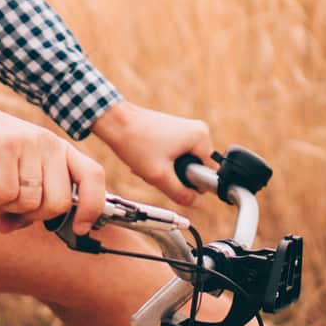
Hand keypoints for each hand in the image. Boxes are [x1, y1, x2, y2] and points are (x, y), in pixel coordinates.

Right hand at [0, 100, 109, 235]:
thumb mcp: (17, 167)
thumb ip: (25, 196)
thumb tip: (12, 227)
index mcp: (59, 148)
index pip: (93, 176)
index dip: (92, 206)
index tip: (80, 227)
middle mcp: (49, 143)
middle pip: (59, 203)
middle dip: (32, 215)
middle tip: (9, 203)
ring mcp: (28, 145)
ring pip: (31, 203)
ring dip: (7, 205)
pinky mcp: (4, 149)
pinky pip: (6, 195)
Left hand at [90, 101, 212, 207]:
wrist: (115, 122)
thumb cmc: (135, 142)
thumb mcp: (160, 176)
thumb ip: (181, 193)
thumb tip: (197, 203)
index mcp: (201, 138)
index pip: (209, 174)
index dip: (190, 183)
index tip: (170, 176)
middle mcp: (199, 131)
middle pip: (196, 169)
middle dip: (176, 176)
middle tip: (157, 171)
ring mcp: (187, 130)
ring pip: (184, 164)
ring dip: (167, 171)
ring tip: (150, 164)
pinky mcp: (176, 132)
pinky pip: (177, 156)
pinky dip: (163, 162)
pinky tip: (148, 158)